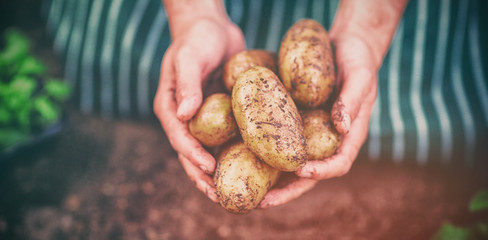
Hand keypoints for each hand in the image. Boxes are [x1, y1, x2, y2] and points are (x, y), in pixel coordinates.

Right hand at [154, 9, 244, 201]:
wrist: (211, 26)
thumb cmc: (196, 39)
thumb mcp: (189, 58)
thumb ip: (186, 85)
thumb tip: (184, 115)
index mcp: (171, 108)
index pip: (180, 138)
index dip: (193, 156)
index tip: (210, 170)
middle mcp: (186, 118)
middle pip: (192, 154)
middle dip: (204, 177)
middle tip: (220, 197)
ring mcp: (204, 118)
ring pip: (210, 151)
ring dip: (220, 172)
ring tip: (234, 192)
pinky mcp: (221, 114)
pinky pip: (227, 137)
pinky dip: (236, 153)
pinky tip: (252, 166)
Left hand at [260, 33, 376, 207]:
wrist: (346, 46)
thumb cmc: (359, 60)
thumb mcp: (361, 76)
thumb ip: (353, 100)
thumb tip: (342, 127)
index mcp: (349, 136)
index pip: (338, 164)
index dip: (321, 172)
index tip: (302, 172)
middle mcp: (328, 140)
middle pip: (310, 174)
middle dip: (288, 190)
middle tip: (264, 202)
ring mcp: (312, 133)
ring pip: (292, 163)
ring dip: (273, 180)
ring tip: (247, 188)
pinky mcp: (297, 123)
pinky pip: (281, 142)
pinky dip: (265, 152)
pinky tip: (242, 154)